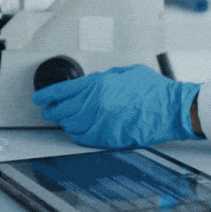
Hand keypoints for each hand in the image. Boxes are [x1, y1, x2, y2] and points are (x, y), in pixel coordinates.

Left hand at [32, 65, 202, 148]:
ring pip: (71, 126)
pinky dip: (77, 134)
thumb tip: (93, 82)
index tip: (39, 98)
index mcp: (99, 85)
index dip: (46, 95)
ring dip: (65, 123)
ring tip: (63, 120)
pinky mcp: (109, 139)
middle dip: (52, 110)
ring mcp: (102, 124)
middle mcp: (96, 105)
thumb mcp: (126, 73)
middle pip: (62, 110)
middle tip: (48, 110)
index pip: (62, 91)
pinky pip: (84, 138)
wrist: (171, 109)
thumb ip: (106, 77)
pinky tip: (77, 131)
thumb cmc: (154, 91)